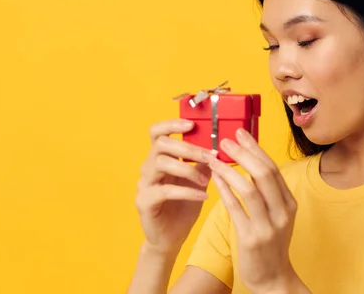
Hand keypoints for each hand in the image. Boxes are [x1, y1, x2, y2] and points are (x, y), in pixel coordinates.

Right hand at [135, 119, 213, 255]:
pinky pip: (164, 190)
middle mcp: (148, 168)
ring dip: (187, 169)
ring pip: (160, 163)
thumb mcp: (198, 180)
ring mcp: (144, 184)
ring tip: (207, 180)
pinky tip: (203, 195)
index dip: (171, 124)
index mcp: (160, 158)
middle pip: (161, 144)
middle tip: (210, 155)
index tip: (191, 124)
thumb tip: (219, 145)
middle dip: (188, 147)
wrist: (171, 238)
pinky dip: (186, 191)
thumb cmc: (184, 207)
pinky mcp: (144, 201)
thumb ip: (203, 163)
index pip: (157, 132)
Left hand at [204, 128, 307, 293]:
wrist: (273, 278)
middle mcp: (282, 213)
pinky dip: (225, 191)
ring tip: (215, 158)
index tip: (241, 133)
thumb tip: (250, 162)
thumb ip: (268, 192)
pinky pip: (236, 209)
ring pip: (250, 190)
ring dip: (231, 170)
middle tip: (227, 140)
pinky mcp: (251, 239)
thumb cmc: (271, 243)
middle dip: (244, 153)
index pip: (273, 168)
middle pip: (264, 174)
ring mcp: (268, 226)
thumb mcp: (278, 215)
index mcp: (290, 203)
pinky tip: (215, 179)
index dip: (256, 148)